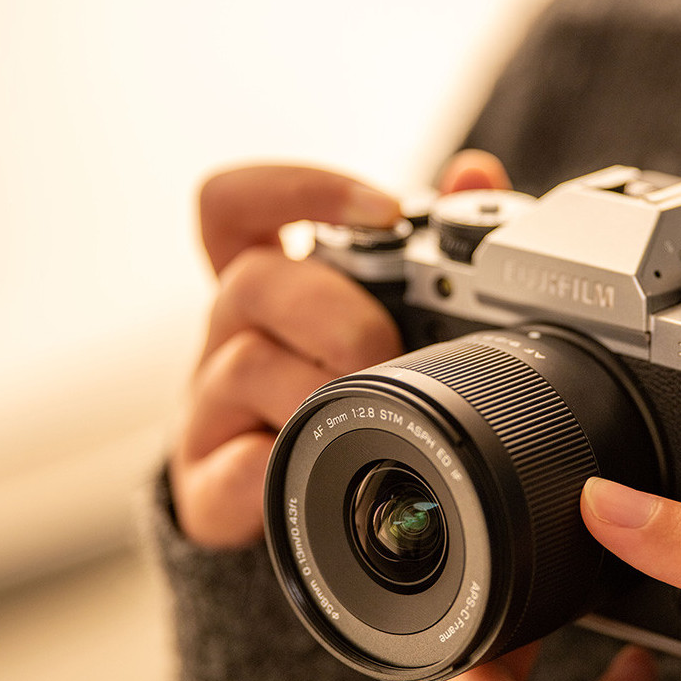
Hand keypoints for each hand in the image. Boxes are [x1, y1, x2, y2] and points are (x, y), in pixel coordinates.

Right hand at [171, 152, 509, 546]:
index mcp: (269, 285)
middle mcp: (230, 335)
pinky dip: (283, 468)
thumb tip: (472, 173)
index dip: (294, 190)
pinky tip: (320, 470)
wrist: (292, 507)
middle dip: (338, 311)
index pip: (236, 206)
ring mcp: (212, 410)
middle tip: (390, 350)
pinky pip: (230, 469)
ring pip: (243, 366)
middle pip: (251, 279)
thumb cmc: (342, 395)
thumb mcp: (382, 317)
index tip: (382, 212)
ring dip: (318, 388)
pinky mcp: (207, 485)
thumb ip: (432, 244)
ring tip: (371, 414)